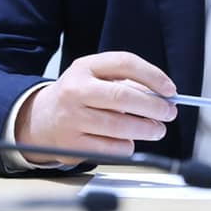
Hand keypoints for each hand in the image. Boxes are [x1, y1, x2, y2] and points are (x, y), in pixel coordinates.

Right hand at [13, 51, 177, 164]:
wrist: (40, 119)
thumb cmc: (76, 97)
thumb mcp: (93, 78)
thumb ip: (124, 82)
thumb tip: (161, 95)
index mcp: (83, 67)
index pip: (124, 63)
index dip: (153, 76)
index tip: (170, 89)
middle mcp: (75, 90)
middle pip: (123, 96)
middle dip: (154, 106)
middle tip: (168, 112)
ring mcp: (73, 118)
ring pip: (121, 126)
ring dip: (147, 129)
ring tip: (156, 129)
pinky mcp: (75, 144)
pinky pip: (113, 148)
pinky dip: (127, 145)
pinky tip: (127, 140)